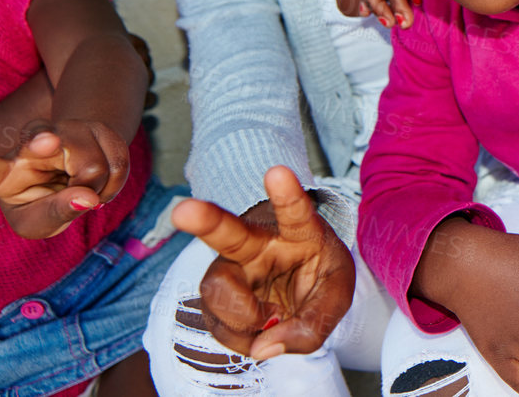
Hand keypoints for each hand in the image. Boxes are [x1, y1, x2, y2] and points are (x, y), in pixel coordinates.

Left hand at [0, 118, 131, 238]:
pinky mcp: (98, 127)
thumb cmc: (45, 204)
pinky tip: (103, 183)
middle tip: (84, 201)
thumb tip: (88, 198)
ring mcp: (67, 129)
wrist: (73, 177)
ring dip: (101, 189)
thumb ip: (56, 214)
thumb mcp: (39, 223)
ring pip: (96, 165)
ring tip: (88, 192)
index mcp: (5, 172)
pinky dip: (116, 182)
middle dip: (79, 187)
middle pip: (62, 174)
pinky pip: (119, 160)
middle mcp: (31, 142)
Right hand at [169, 166, 355, 359]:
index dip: (286, 193)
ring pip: (217, 290)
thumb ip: (312, 325)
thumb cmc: (320, 280)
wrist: (302, 292)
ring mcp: (231, 269)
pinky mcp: (216, 297)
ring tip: (271, 319)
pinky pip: (218, 323)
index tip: (277, 170)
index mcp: (299, 232)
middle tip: (183, 211)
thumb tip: (264, 347)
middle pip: (229, 232)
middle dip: (205, 220)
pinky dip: (243, 337)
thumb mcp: (335, 299)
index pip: (294, 212)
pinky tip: (260, 329)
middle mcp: (258, 244)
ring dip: (242, 316)